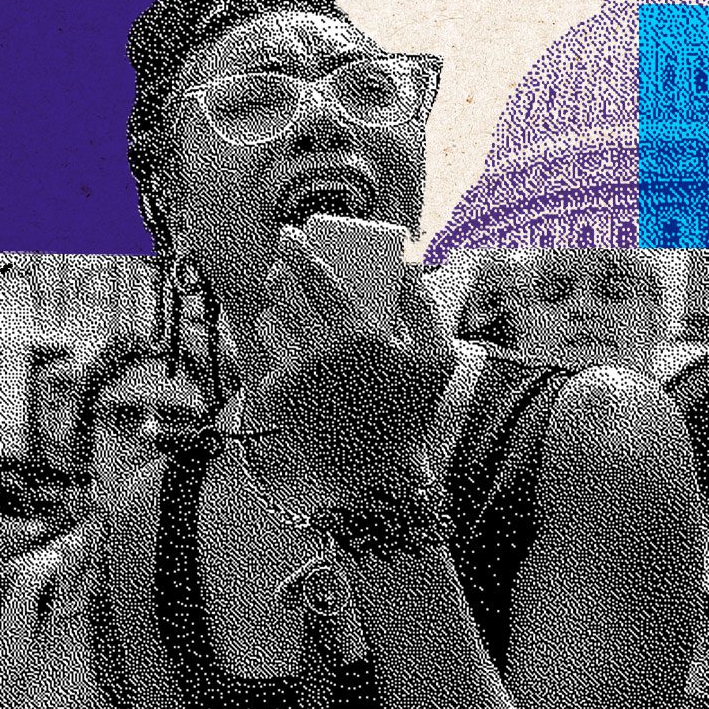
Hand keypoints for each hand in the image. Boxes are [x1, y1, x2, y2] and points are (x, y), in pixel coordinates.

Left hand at [252, 226, 455, 503]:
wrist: (377, 473)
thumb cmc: (412, 413)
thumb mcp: (439, 358)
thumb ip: (424, 304)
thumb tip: (405, 264)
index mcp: (359, 333)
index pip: (317, 275)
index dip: (298, 248)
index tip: (289, 235)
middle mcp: (319, 350)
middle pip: (282, 291)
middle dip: (279, 272)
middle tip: (284, 268)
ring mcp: (293, 374)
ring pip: (268, 323)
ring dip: (276, 313)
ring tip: (291, 318)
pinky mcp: (275, 397)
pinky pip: (268, 359)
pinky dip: (280, 354)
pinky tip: (297, 363)